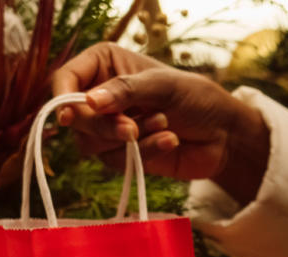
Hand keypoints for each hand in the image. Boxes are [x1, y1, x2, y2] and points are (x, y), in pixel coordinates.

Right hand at [51, 43, 268, 202]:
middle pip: (74, 118)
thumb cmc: (196, 97)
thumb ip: (125, 90)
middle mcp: (100, 96)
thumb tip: (87, 102)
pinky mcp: (123, 155)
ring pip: (91, 145)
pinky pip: (117, 161)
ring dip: (129, 139)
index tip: (72, 116)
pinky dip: (145, 152)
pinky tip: (170, 140)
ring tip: (164, 124)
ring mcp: (110, 127)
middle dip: (103, 127)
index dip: (63, 99)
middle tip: (132, 129)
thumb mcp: (163, 86)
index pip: (65, 80)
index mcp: (103, 65)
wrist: (224, 133)